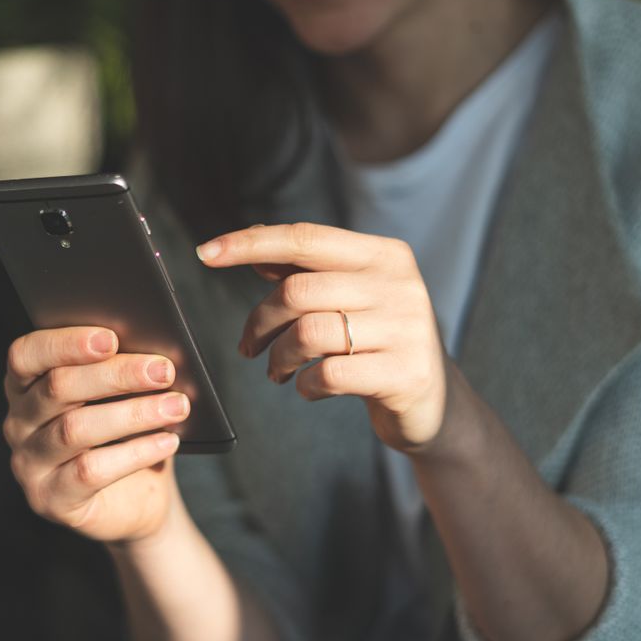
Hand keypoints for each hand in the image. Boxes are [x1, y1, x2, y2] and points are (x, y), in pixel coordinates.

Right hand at [1, 326, 189, 543]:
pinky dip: (135, 453)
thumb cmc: (125, 436)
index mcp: (26, 386)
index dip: (64, 343)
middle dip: (116, 375)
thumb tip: (151, 352)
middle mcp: (19, 423)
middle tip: (163, 370)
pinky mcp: (50, 499)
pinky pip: (91, 471)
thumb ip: (120, 371)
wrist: (135, 503)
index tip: (111, 338)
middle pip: (57, 388)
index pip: (26, 355)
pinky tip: (168, 442)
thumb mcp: (120, 397)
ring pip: (75, 429)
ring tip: (176, 406)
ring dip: (133, 413)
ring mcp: (29, 464)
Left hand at [197, 222, 460, 458]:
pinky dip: (305, 385)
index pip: (305, 238)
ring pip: (308, 332)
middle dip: (260, 321)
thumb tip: (255, 251)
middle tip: (250, 346)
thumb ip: (310, 272)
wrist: (435, 403)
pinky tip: (308, 388)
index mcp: (385, 255)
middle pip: (298, 290)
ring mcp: (407, 329)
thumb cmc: (379, 343)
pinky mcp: (404, 374)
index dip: (250, 243)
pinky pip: (329, 374)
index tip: (204, 253)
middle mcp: (400, 285)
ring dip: (279, 357)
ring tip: (278, 371)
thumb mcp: (352, 299)